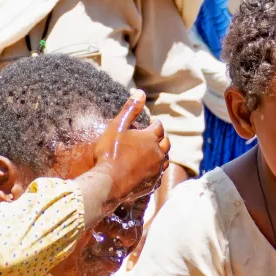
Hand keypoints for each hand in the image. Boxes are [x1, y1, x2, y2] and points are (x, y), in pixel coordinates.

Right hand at [92, 90, 170, 204]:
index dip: (155, 123)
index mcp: (150, 138)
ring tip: (155, 152)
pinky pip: (159, 175)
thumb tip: (140, 92)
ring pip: (165, 159)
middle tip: (155, 136)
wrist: (109, 182)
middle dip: (162, 138)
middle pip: (166, 143)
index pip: (158, 127)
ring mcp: (156, 170)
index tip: (151, 122)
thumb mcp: (117, 126)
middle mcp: (158, 154)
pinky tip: (151, 171)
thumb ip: (130, 109)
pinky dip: (157, 170)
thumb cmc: (111, 152)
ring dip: (162, 154)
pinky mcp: (152, 184)